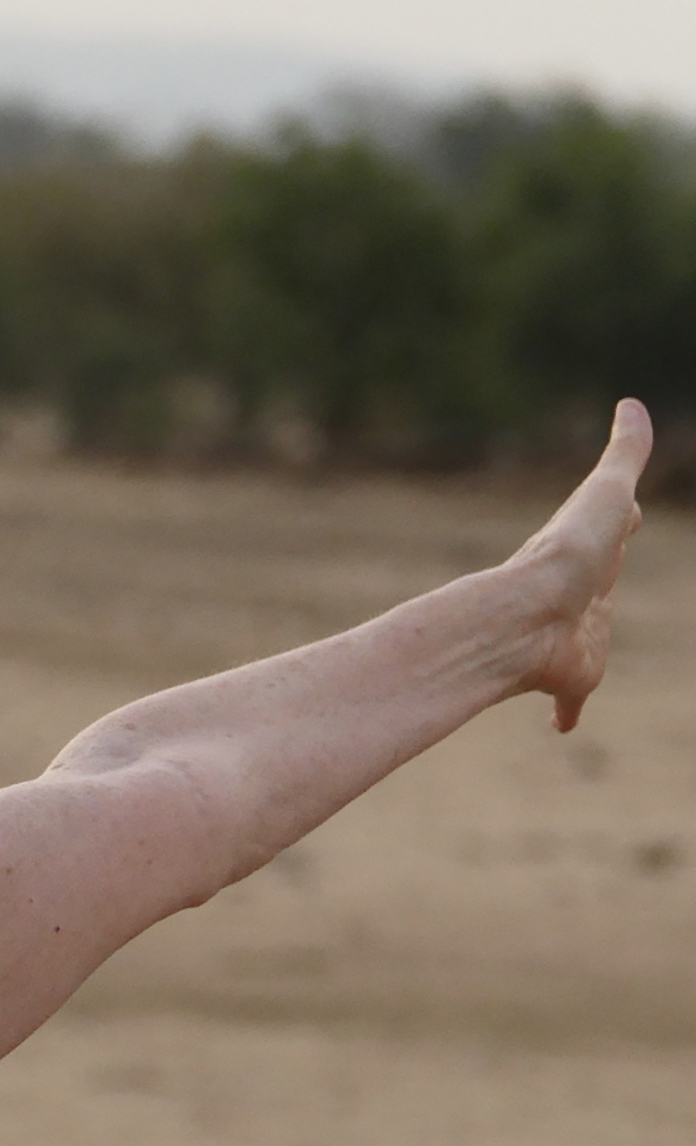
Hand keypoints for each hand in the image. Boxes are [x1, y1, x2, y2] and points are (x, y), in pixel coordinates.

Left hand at [511, 398, 651, 731]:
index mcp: (591, 556)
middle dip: (603, 577)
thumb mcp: (603, 496)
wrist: (526, 621)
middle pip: (597, 586)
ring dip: (588, 640)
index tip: (622, 513)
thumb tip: (630, 404)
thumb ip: (624, 454)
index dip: (616, 520)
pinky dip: (568, 712)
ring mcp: (579, 638)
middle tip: (606, 571)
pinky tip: (562, 727)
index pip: (607, 532)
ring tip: (587, 641)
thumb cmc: (566, 558)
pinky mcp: (574, 679)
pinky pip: (571, 701)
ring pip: (587, 640)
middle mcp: (584, 597)